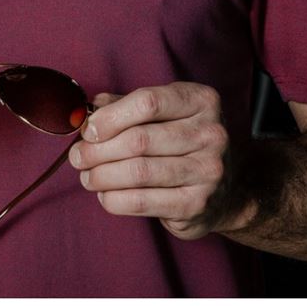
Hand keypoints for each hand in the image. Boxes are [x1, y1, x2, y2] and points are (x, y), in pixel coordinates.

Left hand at [68, 82, 252, 239]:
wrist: (229, 189)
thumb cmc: (182, 142)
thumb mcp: (163, 113)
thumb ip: (125, 106)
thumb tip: (87, 111)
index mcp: (200, 100)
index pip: (148, 102)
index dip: (110, 117)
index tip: (88, 129)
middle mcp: (211, 133)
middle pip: (139, 140)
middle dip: (97, 150)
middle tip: (78, 156)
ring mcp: (208, 171)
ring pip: (138, 172)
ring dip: (102, 176)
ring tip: (87, 176)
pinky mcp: (198, 204)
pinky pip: (143, 201)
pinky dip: (115, 199)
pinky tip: (105, 195)